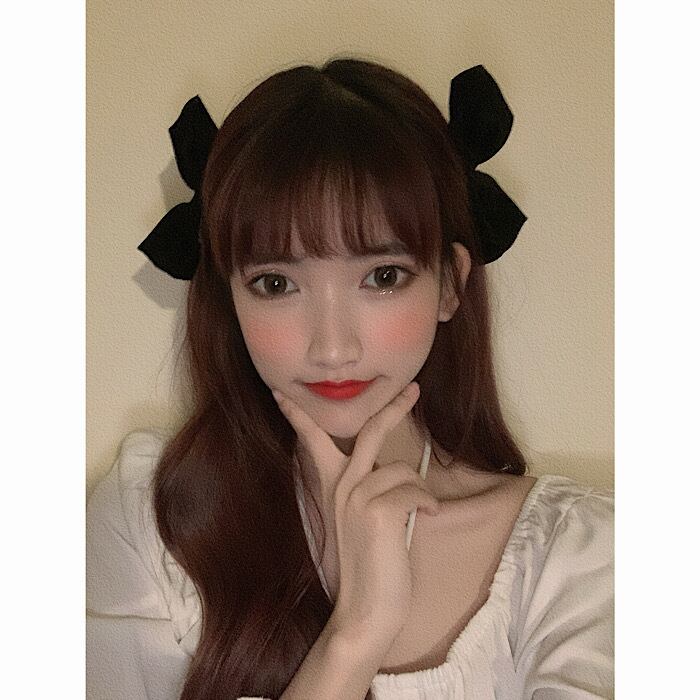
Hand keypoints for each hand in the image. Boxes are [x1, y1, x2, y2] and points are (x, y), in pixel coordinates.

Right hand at [272, 382, 439, 649]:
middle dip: (393, 406)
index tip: (281, 393)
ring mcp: (357, 496)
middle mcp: (341, 486)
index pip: (311, 441)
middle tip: (413, 389)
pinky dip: (427, 503)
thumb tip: (391, 470)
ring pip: (403, 469)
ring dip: (420, 492)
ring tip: (418, 514)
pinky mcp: (378, 510)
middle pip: (369, 431)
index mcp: (332, 487)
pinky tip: (425, 519)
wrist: (365, 612)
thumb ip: (365, 490)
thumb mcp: (359, 521)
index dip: (298, 415)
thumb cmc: (370, 567)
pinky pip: (415, 490)